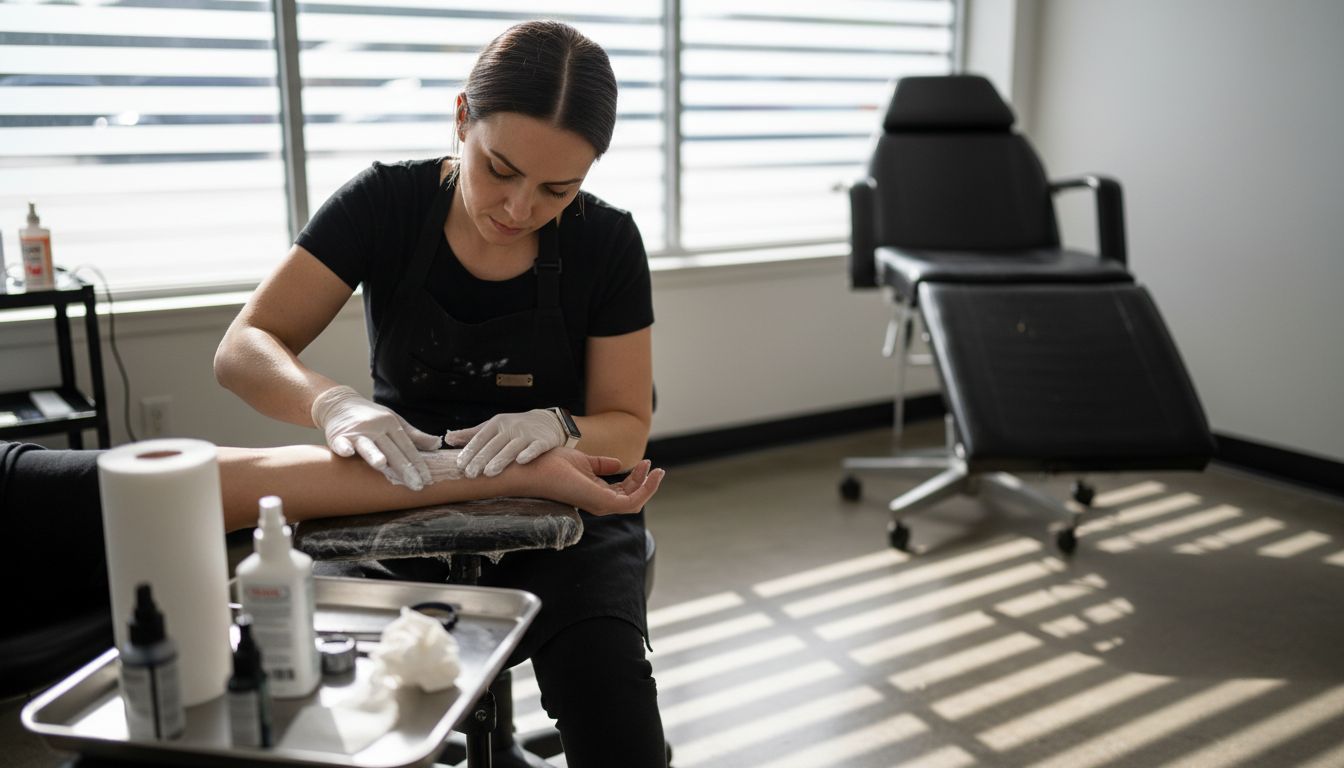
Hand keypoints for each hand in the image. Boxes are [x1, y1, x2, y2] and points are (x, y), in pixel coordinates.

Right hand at [310, 385, 440, 489]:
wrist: (339, 403)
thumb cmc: (371, 417)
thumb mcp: (394, 421)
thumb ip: (414, 436)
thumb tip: (437, 444)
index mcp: (391, 424)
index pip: (408, 446)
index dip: (418, 463)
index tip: (428, 479)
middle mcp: (375, 427)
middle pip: (392, 450)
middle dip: (405, 468)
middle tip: (416, 485)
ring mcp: (356, 432)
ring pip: (368, 445)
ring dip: (374, 454)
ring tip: (382, 465)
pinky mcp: (337, 435)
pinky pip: (340, 442)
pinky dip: (343, 446)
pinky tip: (347, 452)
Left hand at [443, 409, 566, 477]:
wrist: (547, 422)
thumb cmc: (514, 428)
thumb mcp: (493, 428)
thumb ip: (471, 435)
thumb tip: (447, 438)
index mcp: (496, 424)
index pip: (480, 438)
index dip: (470, 451)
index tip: (460, 465)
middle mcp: (511, 427)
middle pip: (494, 445)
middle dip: (481, 459)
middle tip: (470, 474)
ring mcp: (527, 434)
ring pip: (512, 447)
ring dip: (501, 459)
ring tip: (489, 473)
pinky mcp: (543, 441)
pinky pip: (536, 447)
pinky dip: (529, 453)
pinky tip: (521, 461)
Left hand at [499, 448, 664, 514]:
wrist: (535, 467)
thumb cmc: (551, 464)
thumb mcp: (583, 461)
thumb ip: (601, 465)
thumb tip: (618, 463)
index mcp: (594, 493)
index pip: (623, 492)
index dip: (637, 478)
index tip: (645, 463)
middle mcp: (598, 502)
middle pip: (632, 497)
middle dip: (646, 482)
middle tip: (653, 466)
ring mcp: (600, 504)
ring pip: (635, 502)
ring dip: (650, 487)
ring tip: (657, 471)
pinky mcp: (602, 502)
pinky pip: (632, 502)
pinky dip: (645, 489)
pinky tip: (650, 475)